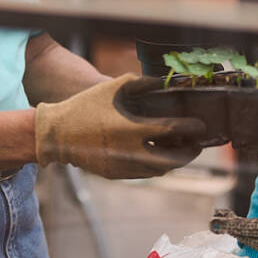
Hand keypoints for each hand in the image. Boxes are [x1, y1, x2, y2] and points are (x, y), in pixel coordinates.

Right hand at [34, 73, 206, 178]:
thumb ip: (141, 83)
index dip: (191, 128)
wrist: (57, 134)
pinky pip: (144, 174)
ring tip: (181, 150)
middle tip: (197, 145)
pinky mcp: (116, 175)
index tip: (200, 125)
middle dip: (190, 153)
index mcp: (133, 128)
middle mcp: (131, 152)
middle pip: (172, 160)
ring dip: (174, 162)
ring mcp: (123, 167)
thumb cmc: (86, 106)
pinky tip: (160, 156)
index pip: (173, 130)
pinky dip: (156, 166)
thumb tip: (163, 82)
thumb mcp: (112, 88)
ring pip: (160, 170)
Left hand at [209, 173, 257, 257]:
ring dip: (240, 232)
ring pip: (257, 243)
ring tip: (224, 221)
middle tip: (214, 221)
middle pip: (253, 238)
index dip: (236, 225)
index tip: (220, 220)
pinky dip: (251, 236)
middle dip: (233, 229)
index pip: (256, 229)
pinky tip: (243, 227)